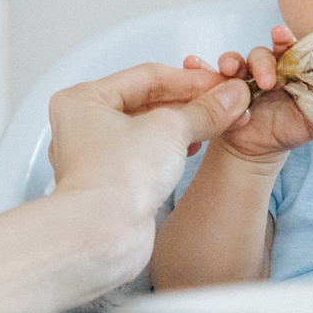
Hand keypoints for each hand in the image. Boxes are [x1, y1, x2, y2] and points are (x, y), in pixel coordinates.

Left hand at [48, 64, 250, 219]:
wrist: (104, 235)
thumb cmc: (113, 179)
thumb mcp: (170, 128)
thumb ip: (204, 109)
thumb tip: (228, 97)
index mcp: (84, 100)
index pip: (147, 76)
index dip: (190, 79)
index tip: (220, 84)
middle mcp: (85, 126)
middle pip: (148, 101)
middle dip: (191, 103)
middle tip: (225, 102)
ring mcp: (100, 157)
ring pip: (150, 129)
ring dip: (187, 125)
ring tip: (219, 121)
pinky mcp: (115, 183)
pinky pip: (150, 154)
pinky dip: (175, 148)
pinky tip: (197, 146)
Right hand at [183, 25, 312, 160]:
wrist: (257, 148)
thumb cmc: (287, 129)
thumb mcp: (307, 129)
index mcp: (291, 70)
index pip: (291, 48)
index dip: (287, 39)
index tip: (282, 35)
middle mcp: (265, 68)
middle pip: (262, 53)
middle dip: (261, 61)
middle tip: (266, 79)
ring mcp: (241, 76)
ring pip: (234, 60)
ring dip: (230, 60)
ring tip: (227, 69)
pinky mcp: (220, 87)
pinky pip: (207, 74)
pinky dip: (198, 67)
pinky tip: (192, 63)